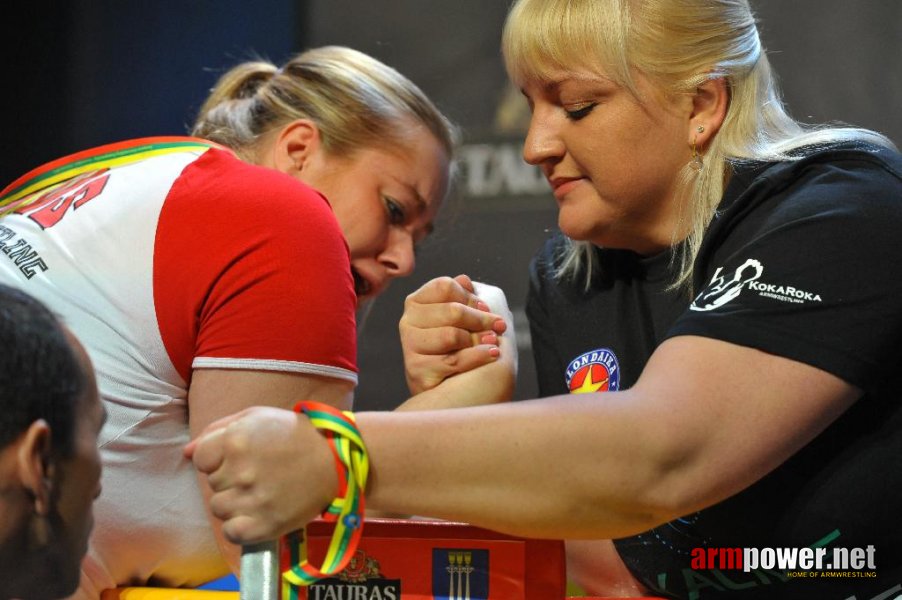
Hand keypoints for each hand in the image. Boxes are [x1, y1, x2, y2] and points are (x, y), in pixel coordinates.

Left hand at [184, 406, 337, 543]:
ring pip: (219, 509)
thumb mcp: (257, 417)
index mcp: (236, 439)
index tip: (238, 459)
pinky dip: (241, 527)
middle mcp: (241, 469)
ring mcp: (253, 498)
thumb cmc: (295, 434)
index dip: (217, 460)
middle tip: (257, 473)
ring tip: (259, 493)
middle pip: (211, 484)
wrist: (336, 460)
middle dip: (229, 479)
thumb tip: (187, 452)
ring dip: (235, 503)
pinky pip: (232, 532)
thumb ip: (217, 430)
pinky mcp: (265, 523)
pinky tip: (256, 514)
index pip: (201, 459)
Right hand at [400, 274, 508, 394]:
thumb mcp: (466, 314)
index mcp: (417, 301)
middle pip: (452, 310)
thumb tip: (464, 280)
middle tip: (499, 326)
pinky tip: (492, 354)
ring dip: (478, 339)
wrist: (456, 388)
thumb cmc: (462, 346)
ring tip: (493, 342)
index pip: (445, 286)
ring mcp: (409, 345)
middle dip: (481, 319)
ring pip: (451, 335)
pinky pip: (453, 360)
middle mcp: (408, 321)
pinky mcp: (416, 369)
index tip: (487, 308)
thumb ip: (465, 295)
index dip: (471, 297)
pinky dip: (478, 357)